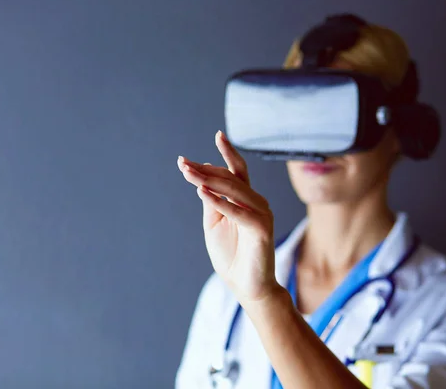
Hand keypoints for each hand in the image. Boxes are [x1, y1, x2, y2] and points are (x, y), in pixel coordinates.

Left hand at [177, 131, 279, 303]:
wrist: (246, 285)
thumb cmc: (231, 255)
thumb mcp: (214, 223)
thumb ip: (212, 201)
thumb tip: (203, 179)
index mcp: (246, 199)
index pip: (232, 172)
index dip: (209, 164)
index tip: (184, 159)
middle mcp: (256, 202)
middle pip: (230, 178)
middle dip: (204, 170)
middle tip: (183, 163)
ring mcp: (262, 214)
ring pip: (234, 190)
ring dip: (209, 180)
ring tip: (188, 173)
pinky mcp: (262, 229)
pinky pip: (238, 212)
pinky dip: (220, 202)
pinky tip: (202, 192)